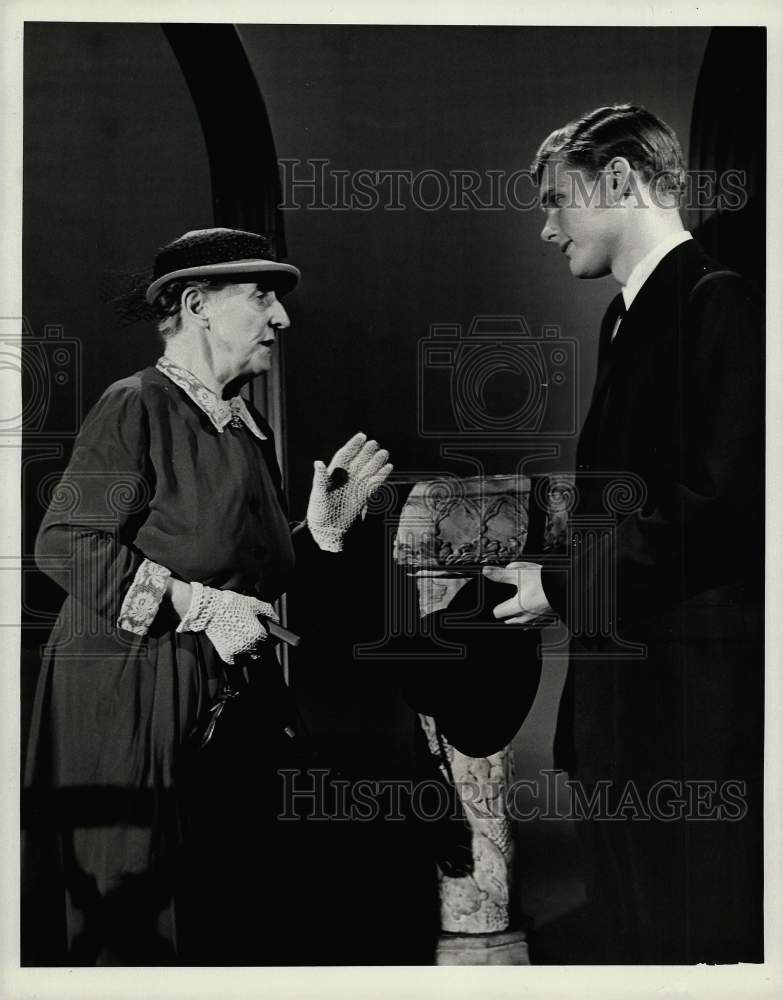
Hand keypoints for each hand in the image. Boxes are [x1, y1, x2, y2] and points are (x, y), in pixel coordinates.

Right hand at [176, 583, 278, 664]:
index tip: (263, 632)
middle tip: (252, 633)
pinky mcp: (225, 653)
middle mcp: (248, 644)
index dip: (267, 634)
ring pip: (249, 655)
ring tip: (244, 638)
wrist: (210, 609)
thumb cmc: (231, 604)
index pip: (268, 639)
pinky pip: (235, 660)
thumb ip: (268, 611)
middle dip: (259, 642)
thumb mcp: (253, 603)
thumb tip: (275, 618)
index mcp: (257, 633)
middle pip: (260, 648)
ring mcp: (237, 651)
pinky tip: (236, 647)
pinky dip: (237, 656)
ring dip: (249, 649)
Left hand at [306, 432, 392, 551]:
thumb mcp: (317, 495)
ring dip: (376, 462)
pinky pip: (374, 484)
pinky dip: (381, 476)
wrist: (326, 530)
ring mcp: (355, 487)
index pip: (344, 455)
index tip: (361, 436)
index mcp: (333, 474)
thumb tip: (318, 462)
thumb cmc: (318, 511)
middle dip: (366, 452)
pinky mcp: (362, 497)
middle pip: (358, 461)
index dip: (353, 446)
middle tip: (375, 443)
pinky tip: (388, 468)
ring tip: (384, 453)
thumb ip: (320, 479)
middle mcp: (346, 479)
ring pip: (367, 471)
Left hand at [482, 562, 555, 626]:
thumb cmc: (545, 581)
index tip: (496, 601)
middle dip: (507, 611)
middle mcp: (527, 615)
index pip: (498, 613)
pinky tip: (533, 607)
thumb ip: (501, 574)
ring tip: (519, 604)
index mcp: (518, 606)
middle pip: (510, 619)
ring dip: (520, 613)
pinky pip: (536, 620)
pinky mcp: (548, 616)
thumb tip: (487, 572)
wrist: (567, 585)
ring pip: (523, 620)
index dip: (495, 606)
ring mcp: (538, 617)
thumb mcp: (520, 573)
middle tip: (507, 603)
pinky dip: (532, 614)